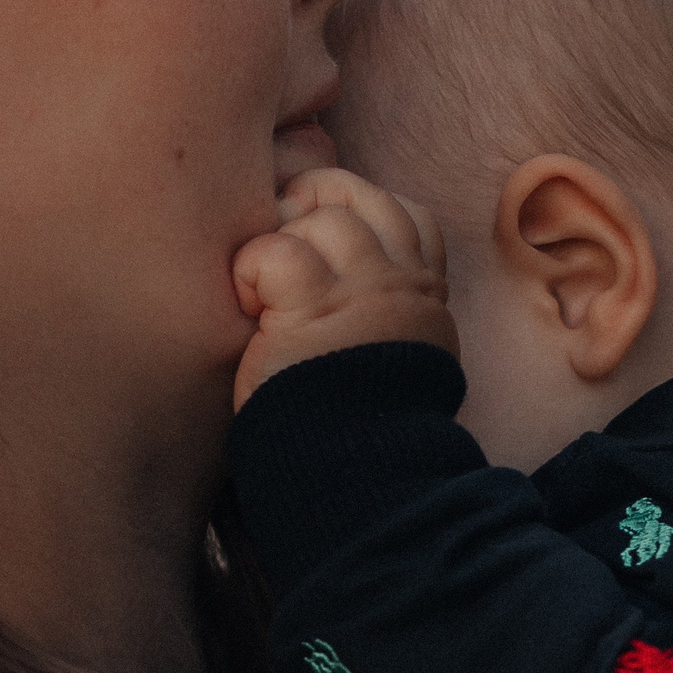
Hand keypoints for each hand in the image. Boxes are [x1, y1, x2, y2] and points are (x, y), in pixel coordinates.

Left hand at [231, 168, 459, 409]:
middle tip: (278, 237)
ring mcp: (363, 291)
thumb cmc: (354, 424)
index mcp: (422, 295)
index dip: (357, 208)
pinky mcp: (314, 309)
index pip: (406, 213)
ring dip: (282, 237)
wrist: (355, 477)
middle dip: (311, 201)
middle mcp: (401, 283)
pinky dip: (252, 268)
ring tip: (264, 284)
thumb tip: (339, 271)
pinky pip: (279, 251)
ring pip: (324, 215)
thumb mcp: (391, 358)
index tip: (320, 237)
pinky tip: (250, 304)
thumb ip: (381, 308)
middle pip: (360, 195)